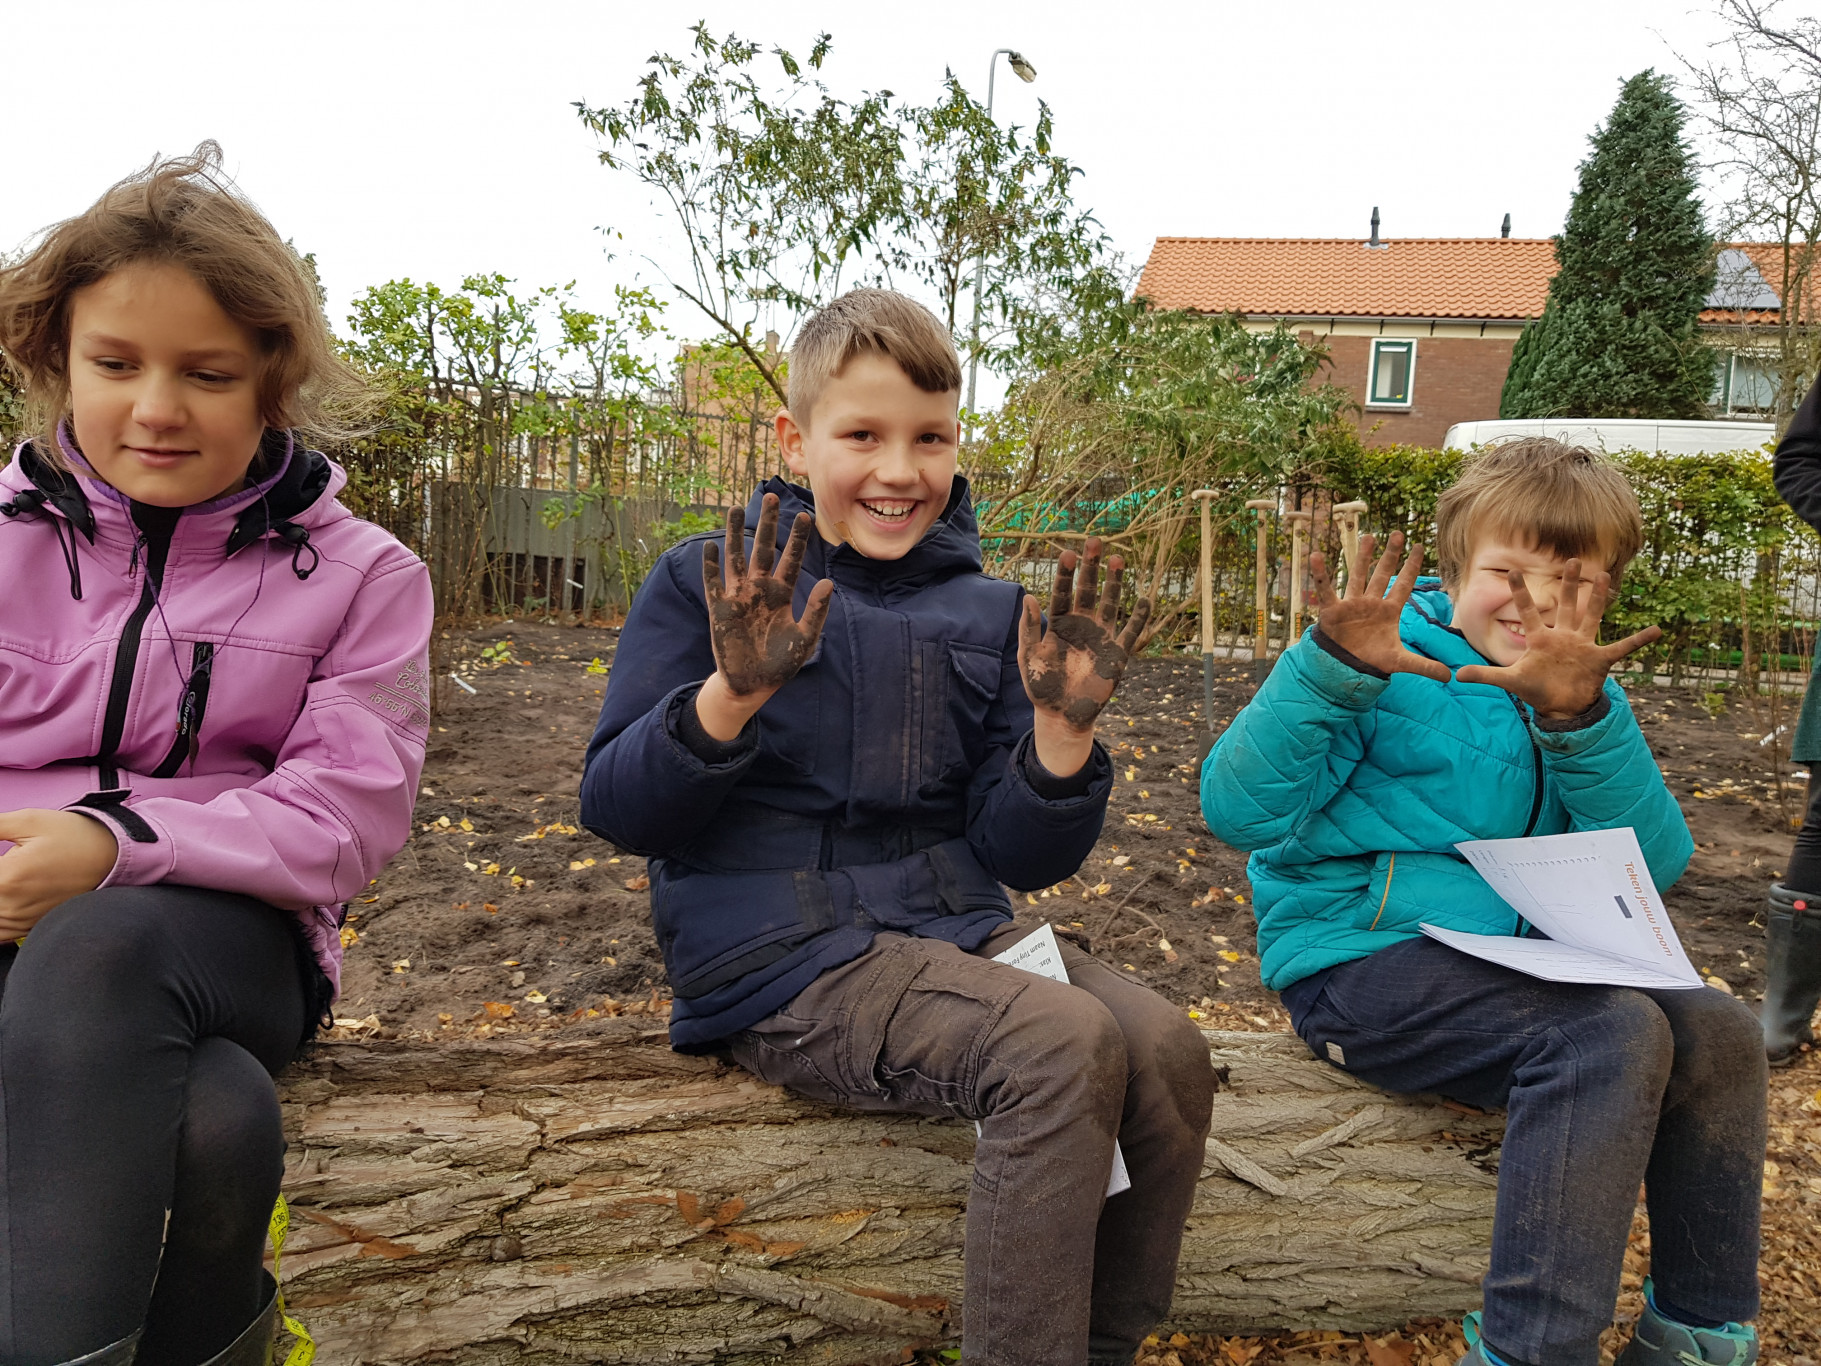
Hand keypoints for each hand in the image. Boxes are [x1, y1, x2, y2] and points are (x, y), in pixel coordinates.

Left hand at [0, 808, 119, 938]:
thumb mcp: (28, 820)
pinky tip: (4, 899)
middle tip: (4, 867)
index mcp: (6, 879)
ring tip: (6, 882)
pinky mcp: (29, 927)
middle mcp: (11, 906)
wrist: (111, 856)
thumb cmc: (73, 835)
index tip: (0, 858)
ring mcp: (21, 921)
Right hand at [697, 494, 833, 737]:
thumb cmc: (781, 664)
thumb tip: (828, 583)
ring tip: (733, 508)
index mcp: (783, 594)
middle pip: (763, 549)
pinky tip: (710, 547)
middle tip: (771, 497)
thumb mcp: (805, 639)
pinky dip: (711, 567)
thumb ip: (816, 611)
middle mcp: (760, 590)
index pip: (791, 560)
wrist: (753, 685)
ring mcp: (739, 597)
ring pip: (736, 558)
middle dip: (767, 524)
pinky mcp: (720, 610)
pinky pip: (714, 584)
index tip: (805, 516)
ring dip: (734, 534)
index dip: (797, 539)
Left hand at [1018, 539, 1150, 764]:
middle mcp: (1081, 625)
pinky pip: (1130, 633)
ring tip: (1118, 559)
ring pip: (1110, 604)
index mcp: (1059, 624)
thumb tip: (1029, 598)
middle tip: (1094, 542)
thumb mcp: (1029, 658)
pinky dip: (1139, 619)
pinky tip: (1145, 600)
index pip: (1062, 593)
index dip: (1065, 574)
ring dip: (1115, 582)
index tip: (1067, 553)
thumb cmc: (1042, 686)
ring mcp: (1100, 637)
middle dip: (1091, 567)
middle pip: (1088, 590)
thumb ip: (1028, 629)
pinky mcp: (1117, 654)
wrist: (1061, 715)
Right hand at [1309, 532, 1449, 681]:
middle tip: (1398, 534)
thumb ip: (1424, 666)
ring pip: (1358, 576)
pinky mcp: (1332, 610)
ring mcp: (1351, 604)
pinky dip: (1320, 574)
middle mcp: (1371, 603)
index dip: (1411, 566)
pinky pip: (1326, 589)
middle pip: (1382, 574)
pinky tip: (1316, 556)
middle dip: (1390, 555)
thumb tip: (1450, 676)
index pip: (1403, 584)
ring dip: (1362, 557)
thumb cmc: (1371, 660)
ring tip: (1369, 537)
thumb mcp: (1400, 662)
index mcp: (1388, 611)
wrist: (1346, 668)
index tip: (1419, 547)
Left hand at [1454, 560, 1660, 717]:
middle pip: (1565, 605)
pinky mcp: (1600, 659)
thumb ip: (1485, 675)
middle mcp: (1564, 636)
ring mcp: (1583, 646)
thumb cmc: (1536, 690)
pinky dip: (1639, 640)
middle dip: (1568, 584)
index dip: (1519, 593)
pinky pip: (1623, 647)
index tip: (1510, 571)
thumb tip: (1456, 675)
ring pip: (1592, 615)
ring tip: (1606, 575)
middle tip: (1571, 560)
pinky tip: (1657, 629)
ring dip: (1599, 597)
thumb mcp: (1510, 681)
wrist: (1561, 707)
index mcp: (1541, 640)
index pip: (1527, 611)